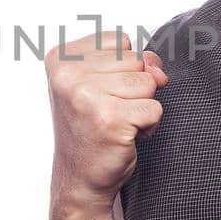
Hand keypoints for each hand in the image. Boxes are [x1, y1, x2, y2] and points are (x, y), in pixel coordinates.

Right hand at [45, 28, 168, 211]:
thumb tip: (159, 72)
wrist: (79, 179)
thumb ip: (134, 62)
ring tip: (117, 123)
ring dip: (141, 106)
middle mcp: (69, 74)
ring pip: (148, 83)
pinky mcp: (110, 118)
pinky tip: (124, 135)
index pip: (119, 40)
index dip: (121, 69)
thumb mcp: (104, 83)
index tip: (99, 93)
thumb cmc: (91, 128)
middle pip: (135, 60)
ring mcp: (87, 95)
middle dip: (133, 88)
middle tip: (108, 112)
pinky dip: (148, 125)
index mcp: (61, 58)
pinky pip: (155, 108)